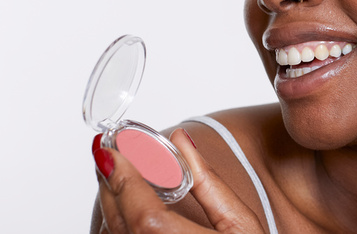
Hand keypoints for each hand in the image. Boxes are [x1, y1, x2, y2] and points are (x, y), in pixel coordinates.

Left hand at [93, 129, 265, 232]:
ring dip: (111, 202)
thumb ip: (208, 180)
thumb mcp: (239, 222)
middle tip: (108, 150)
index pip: (146, 218)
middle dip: (111, 183)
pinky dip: (118, 221)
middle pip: (122, 225)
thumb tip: (181, 140)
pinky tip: (125, 203)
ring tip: (116, 171)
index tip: (114, 149)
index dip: (125, 181)